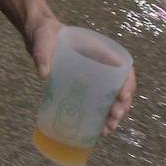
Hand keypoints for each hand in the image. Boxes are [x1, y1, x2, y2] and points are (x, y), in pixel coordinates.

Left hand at [27, 15, 135, 135]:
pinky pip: (99, 101)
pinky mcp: (85, 86)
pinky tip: (98, 129)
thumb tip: (44, 75)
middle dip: (121, 105)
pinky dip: (101, 115)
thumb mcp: (42, 42)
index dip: (127, 83)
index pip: (122, 67)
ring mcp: (95, 77)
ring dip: (113, 114)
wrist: (38, 37)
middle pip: (121, 87)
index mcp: (98, 51)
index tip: (123, 97)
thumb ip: (42, 55)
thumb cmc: (44, 36)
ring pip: (113, 98)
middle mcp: (102, 65)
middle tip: (113, 119)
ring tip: (107, 129)